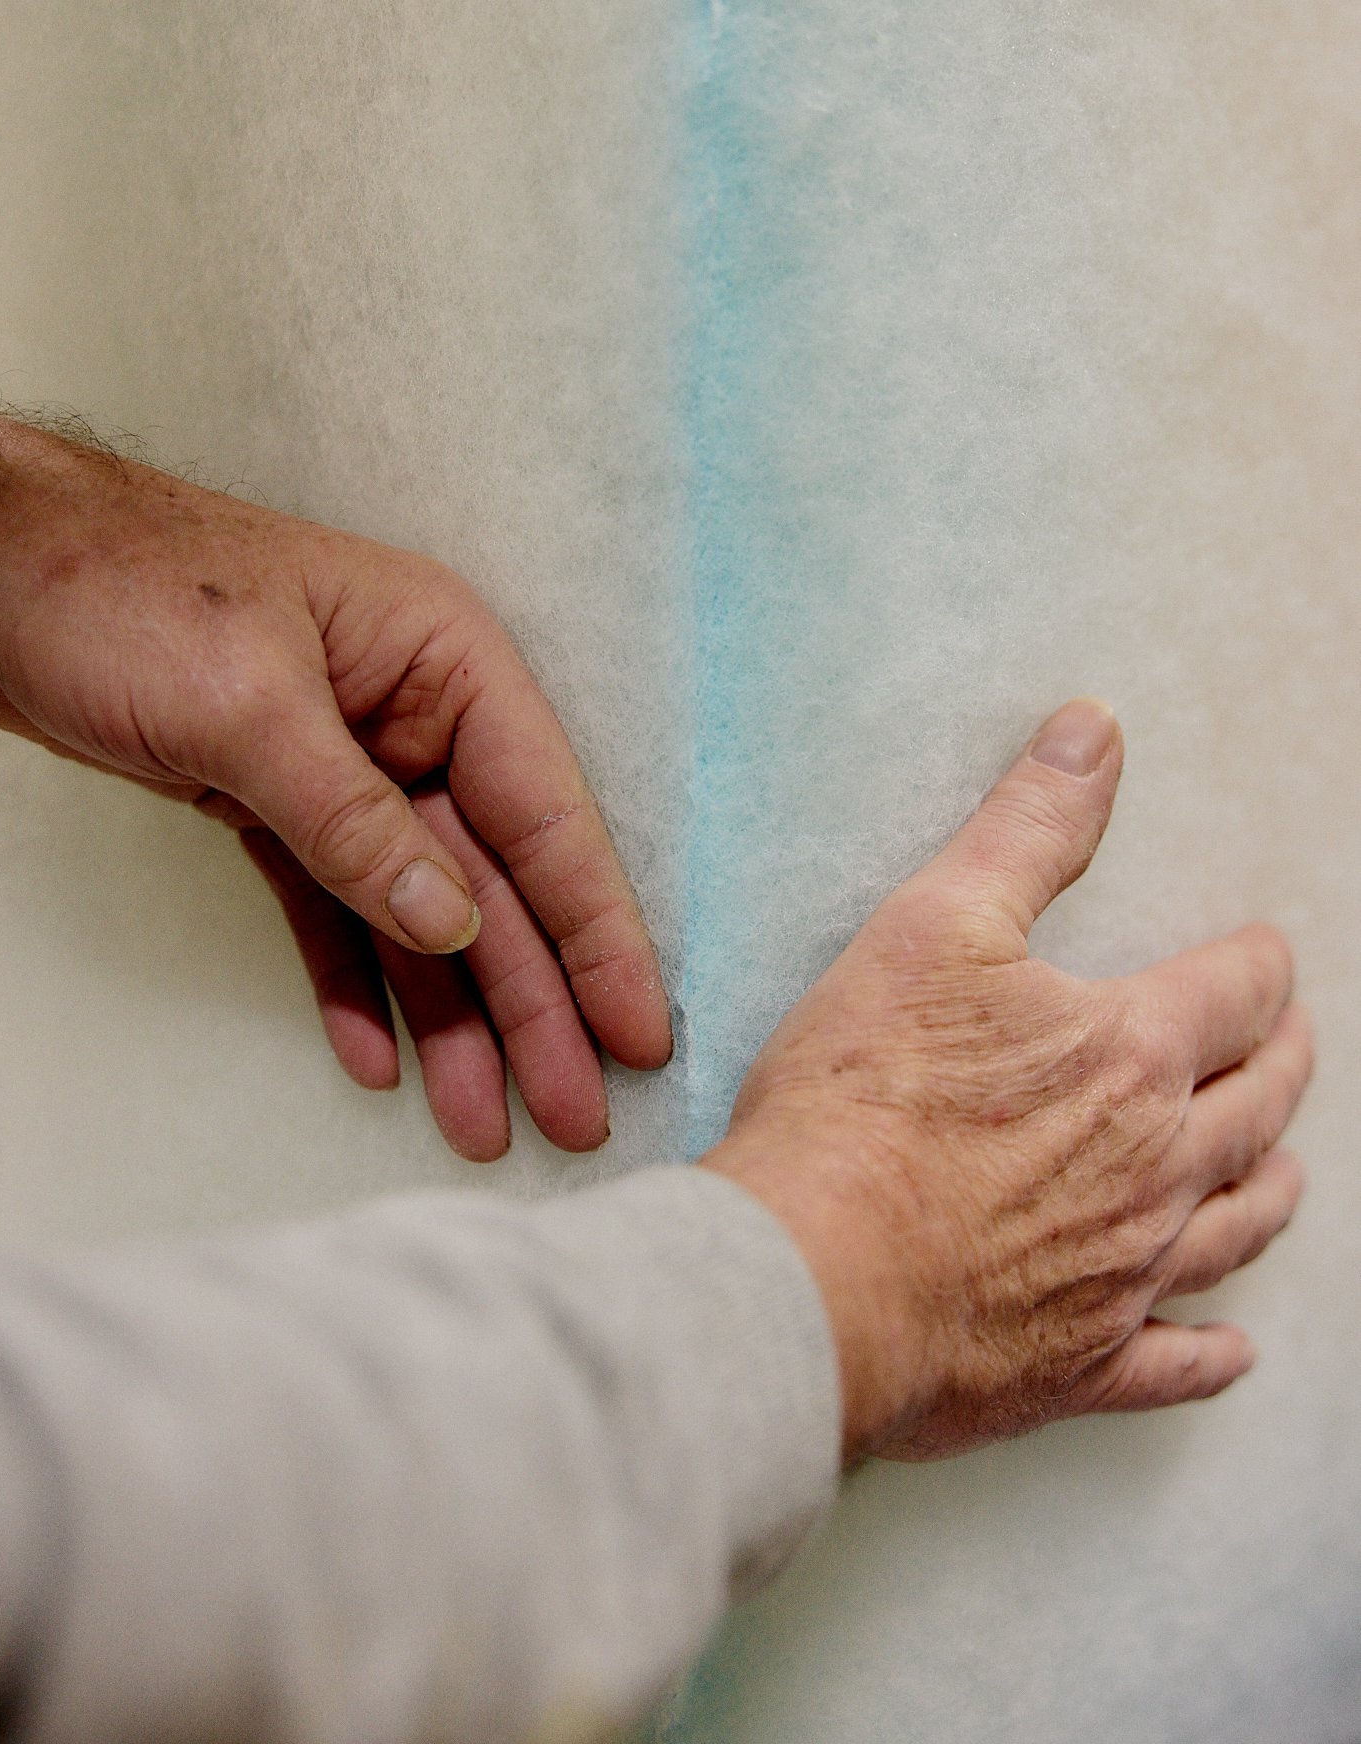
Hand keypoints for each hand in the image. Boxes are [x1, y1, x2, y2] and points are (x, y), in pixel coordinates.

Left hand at [0, 417, 670, 1158]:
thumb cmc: (120, 589)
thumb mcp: (247, 705)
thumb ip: (351, 821)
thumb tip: (453, 922)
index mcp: (443, 661)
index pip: (544, 814)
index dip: (598, 933)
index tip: (640, 1031)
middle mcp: (415, 714)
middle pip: (495, 881)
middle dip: (534, 1004)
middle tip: (574, 1118)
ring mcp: (350, 761)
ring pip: (421, 912)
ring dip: (452, 1018)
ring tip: (482, 1124)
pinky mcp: (277, 801)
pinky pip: (335, 908)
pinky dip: (354, 982)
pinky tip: (378, 1058)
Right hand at [703, 700, 1309, 1463]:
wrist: (810, 1275)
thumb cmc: (864, 1098)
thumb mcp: (936, 924)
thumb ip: (1028, 830)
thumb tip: (1094, 734)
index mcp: (1129, 1057)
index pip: (1236, 994)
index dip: (1258, 964)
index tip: (1263, 952)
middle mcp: (1156, 1170)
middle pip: (1258, 1110)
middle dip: (1282, 1065)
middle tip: (1289, 1044)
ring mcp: (1127, 1276)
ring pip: (1237, 1229)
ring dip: (1270, 1190)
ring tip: (1284, 1170)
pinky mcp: (1082, 1365)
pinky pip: (1176, 1363)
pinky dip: (1214, 1354)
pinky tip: (1235, 1350)